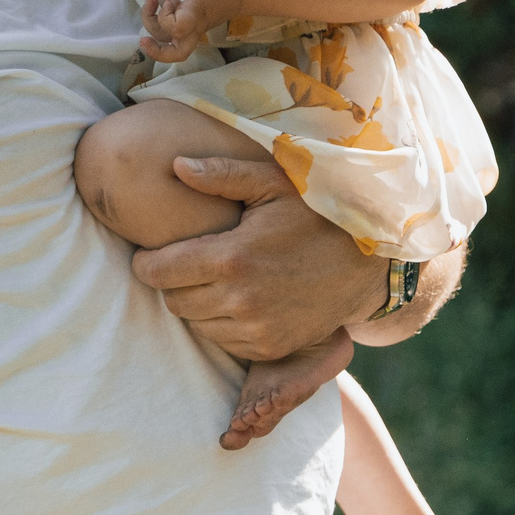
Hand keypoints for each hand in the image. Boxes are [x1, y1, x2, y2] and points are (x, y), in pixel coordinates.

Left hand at [129, 159, 384, 361]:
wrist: (367, 267)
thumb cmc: (318, 217)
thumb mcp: (274, 184)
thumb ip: (222, 174)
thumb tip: (175, 167)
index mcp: (230, 258)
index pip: (157, 273)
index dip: (146, 264)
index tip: (150, 256)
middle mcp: (239, 300)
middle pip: (173, 302)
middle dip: (172, 283)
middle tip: (186, 266)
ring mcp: (256, 330)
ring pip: (196, 325)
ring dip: (197, 306)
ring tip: (215, 282)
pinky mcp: (270, 348)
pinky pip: (224, 343)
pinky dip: (223, 325)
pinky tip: (239, 302)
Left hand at [138, 0, 243, 63]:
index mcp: (195, 17)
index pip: (175, 30)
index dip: (165, 17)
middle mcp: (193, 27)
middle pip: (172, 52)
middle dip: (154, 44)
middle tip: (147, 23)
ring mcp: (192, 25)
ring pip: (168, 38)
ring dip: (152, 20)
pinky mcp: (192, 19)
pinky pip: (173, 20)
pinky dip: (162, 4)